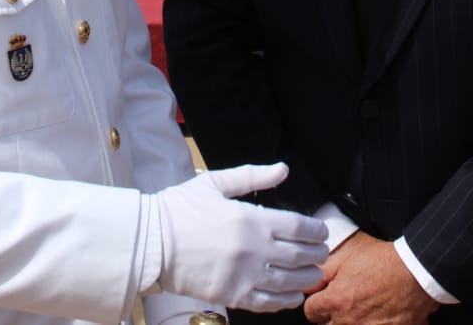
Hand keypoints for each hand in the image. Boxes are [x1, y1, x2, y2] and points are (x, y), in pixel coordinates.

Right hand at [154, 163, 328, 313]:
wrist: (150, 242)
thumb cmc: (180, 210)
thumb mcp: (215, 184)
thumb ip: (252, 176)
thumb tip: (283, 169)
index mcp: (251, 218)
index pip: (299, 227)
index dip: (316, 231)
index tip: (321, 233)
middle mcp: (254, 249)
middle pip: (301, 255)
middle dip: (317, 254)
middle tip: (322, 253)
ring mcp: (245, 275)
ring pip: (291, 281)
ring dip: (308, 278)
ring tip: (313, 274)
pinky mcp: (234, 296)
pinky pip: (270, 303)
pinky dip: (287, 300)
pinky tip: (293, 295)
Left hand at [303, 233, 438, 324]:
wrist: (417, 272)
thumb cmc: (384, 262)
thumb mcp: (347, 258)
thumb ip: (323, 274)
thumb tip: (310, 286)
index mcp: (336, 301)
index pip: (311, 312)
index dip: (317, 303)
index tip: (325, 299)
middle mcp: (349, 322)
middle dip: (332, 317)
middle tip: (345, 305)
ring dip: (350, 323)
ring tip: (363, 310)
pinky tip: (378, 317)